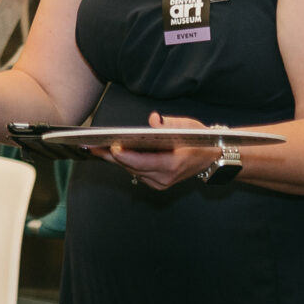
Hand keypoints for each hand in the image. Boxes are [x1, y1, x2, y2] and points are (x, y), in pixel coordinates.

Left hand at [101, 110, 219, 191]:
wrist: (213, 159)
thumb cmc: (200, 141)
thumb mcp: (188, 127)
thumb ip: (169, 124)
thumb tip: (153, 120)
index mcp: (172, 165)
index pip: (142, 162)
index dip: (124, 154)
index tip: (110, 145)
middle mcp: (164, 177)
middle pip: (131, 166)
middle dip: (111, 155)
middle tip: (91, 145)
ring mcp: (160, 183)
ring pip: (131, 170)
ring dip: (115, 159)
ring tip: (95, 147)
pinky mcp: (157, 183)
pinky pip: (136, 172)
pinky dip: (125, 162)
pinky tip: (112, 152)